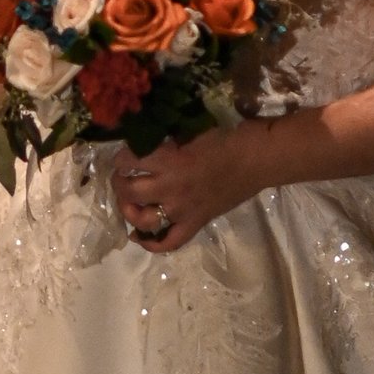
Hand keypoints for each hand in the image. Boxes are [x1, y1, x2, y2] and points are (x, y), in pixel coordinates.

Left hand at [112, 122, 265, 256]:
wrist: (255, 159)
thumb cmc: (224, 137)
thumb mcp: (188, 130)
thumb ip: (164, 139)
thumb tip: (142, 140)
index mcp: (168, 160)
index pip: (128, 160)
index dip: (119, 157)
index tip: (122, 155)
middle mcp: (170, 187)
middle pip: (129, 192)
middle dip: (118, 183)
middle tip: (121, 177)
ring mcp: (182, 210)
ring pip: (142, 220)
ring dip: (128, 211)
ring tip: (128, 203)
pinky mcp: (195, 223)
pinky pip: (169, 242)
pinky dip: (151, 243)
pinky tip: (138, 236)